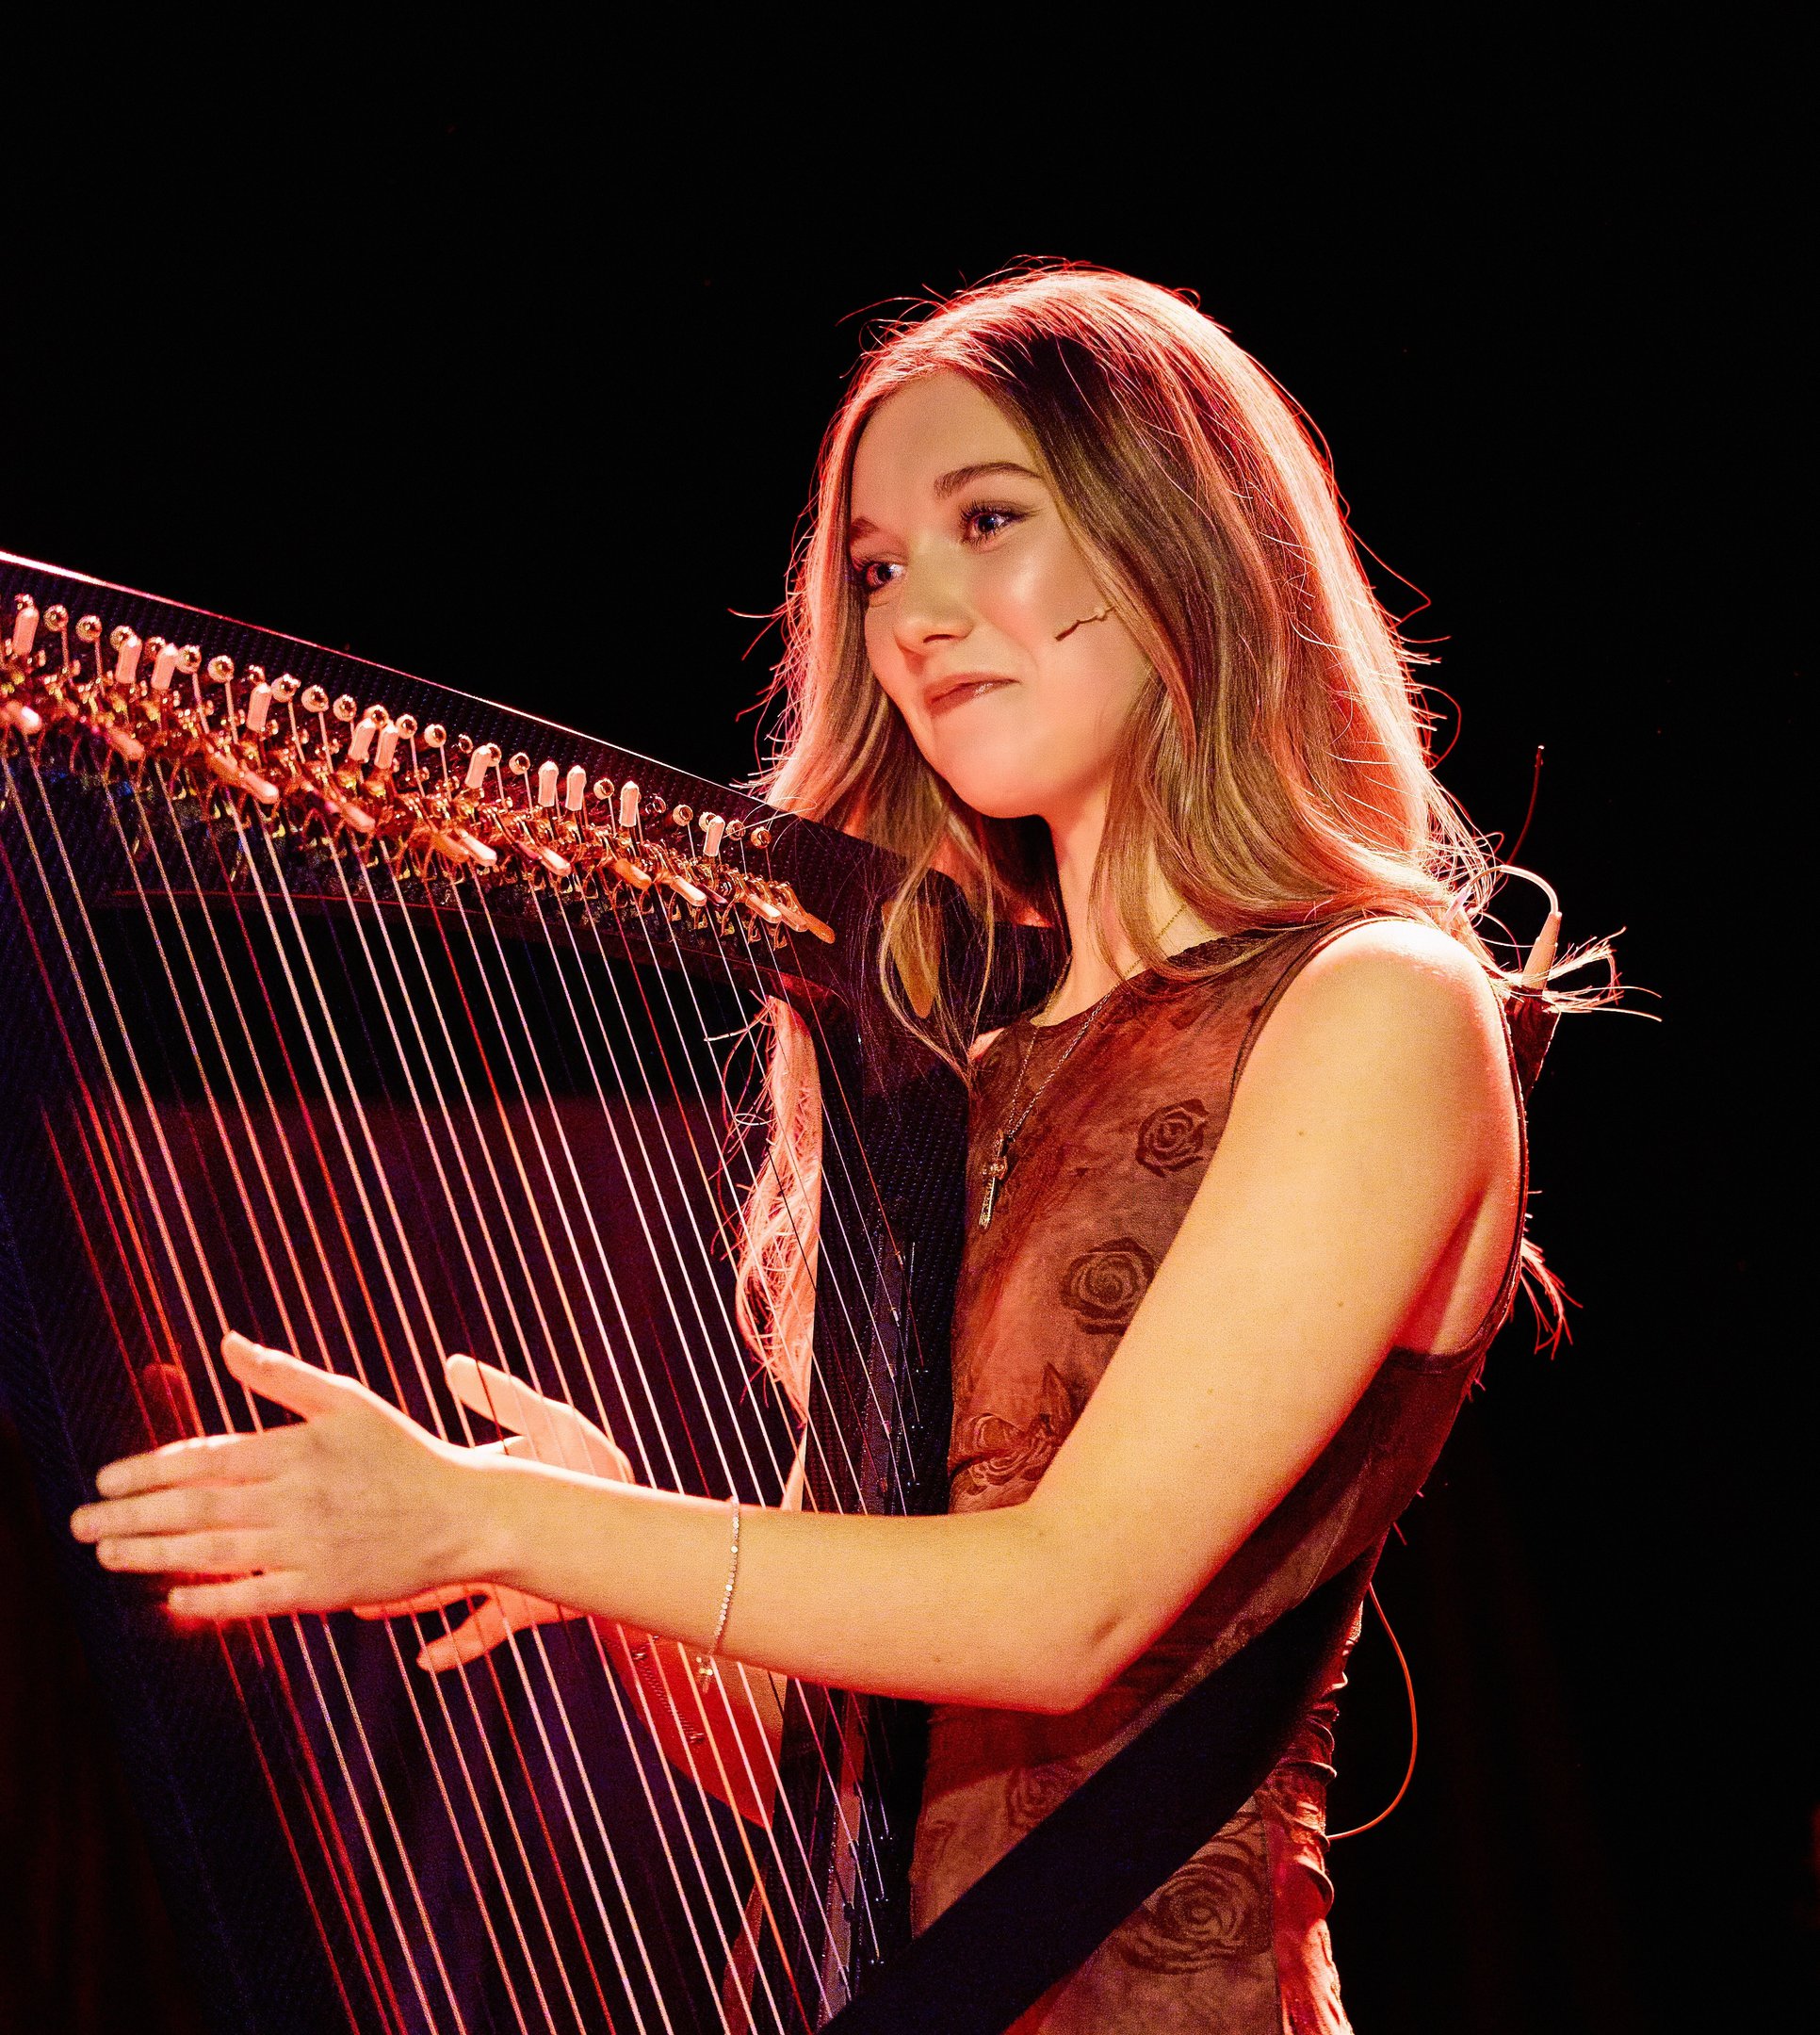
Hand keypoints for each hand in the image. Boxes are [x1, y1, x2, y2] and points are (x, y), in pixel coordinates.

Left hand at [70, 1332, 482, 1619]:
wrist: (465, 1514)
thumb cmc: (404, 1452)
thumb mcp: (347, 1401)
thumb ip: (281, 1376)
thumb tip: (226, 1344)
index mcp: (298, 1447)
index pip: (205, 1458)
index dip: (148, 1470)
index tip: (106, 1481)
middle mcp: (296, 1496)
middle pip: (196, 1507)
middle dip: (131, 1517)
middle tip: (81, 1525)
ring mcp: (309, 1545)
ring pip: (214, 1551)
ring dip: (153, 1555)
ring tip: (108, 1556)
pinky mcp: (323, 1588)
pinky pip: (254, 1596)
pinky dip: (211, 1600)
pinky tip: (172, 1599)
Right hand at [353, 1355, 633, 1671]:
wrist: (639, 1529)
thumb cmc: (594, 1468)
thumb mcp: (551, 1425)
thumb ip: (506, 1400)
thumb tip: (454, 1363)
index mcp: (485, 1490)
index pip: (430, 1490)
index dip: (395, 1492)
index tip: (354, 1490)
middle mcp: (484, 1536)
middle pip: (426, 1546)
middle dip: (387, 1553)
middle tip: (340, 1556)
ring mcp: (501, 1574)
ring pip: (443, 1592)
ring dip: (406, 1601)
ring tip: (363, 1605)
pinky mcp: (523, 1607)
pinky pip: (483, 1633)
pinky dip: (456, 1648)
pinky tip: (427, 1659)